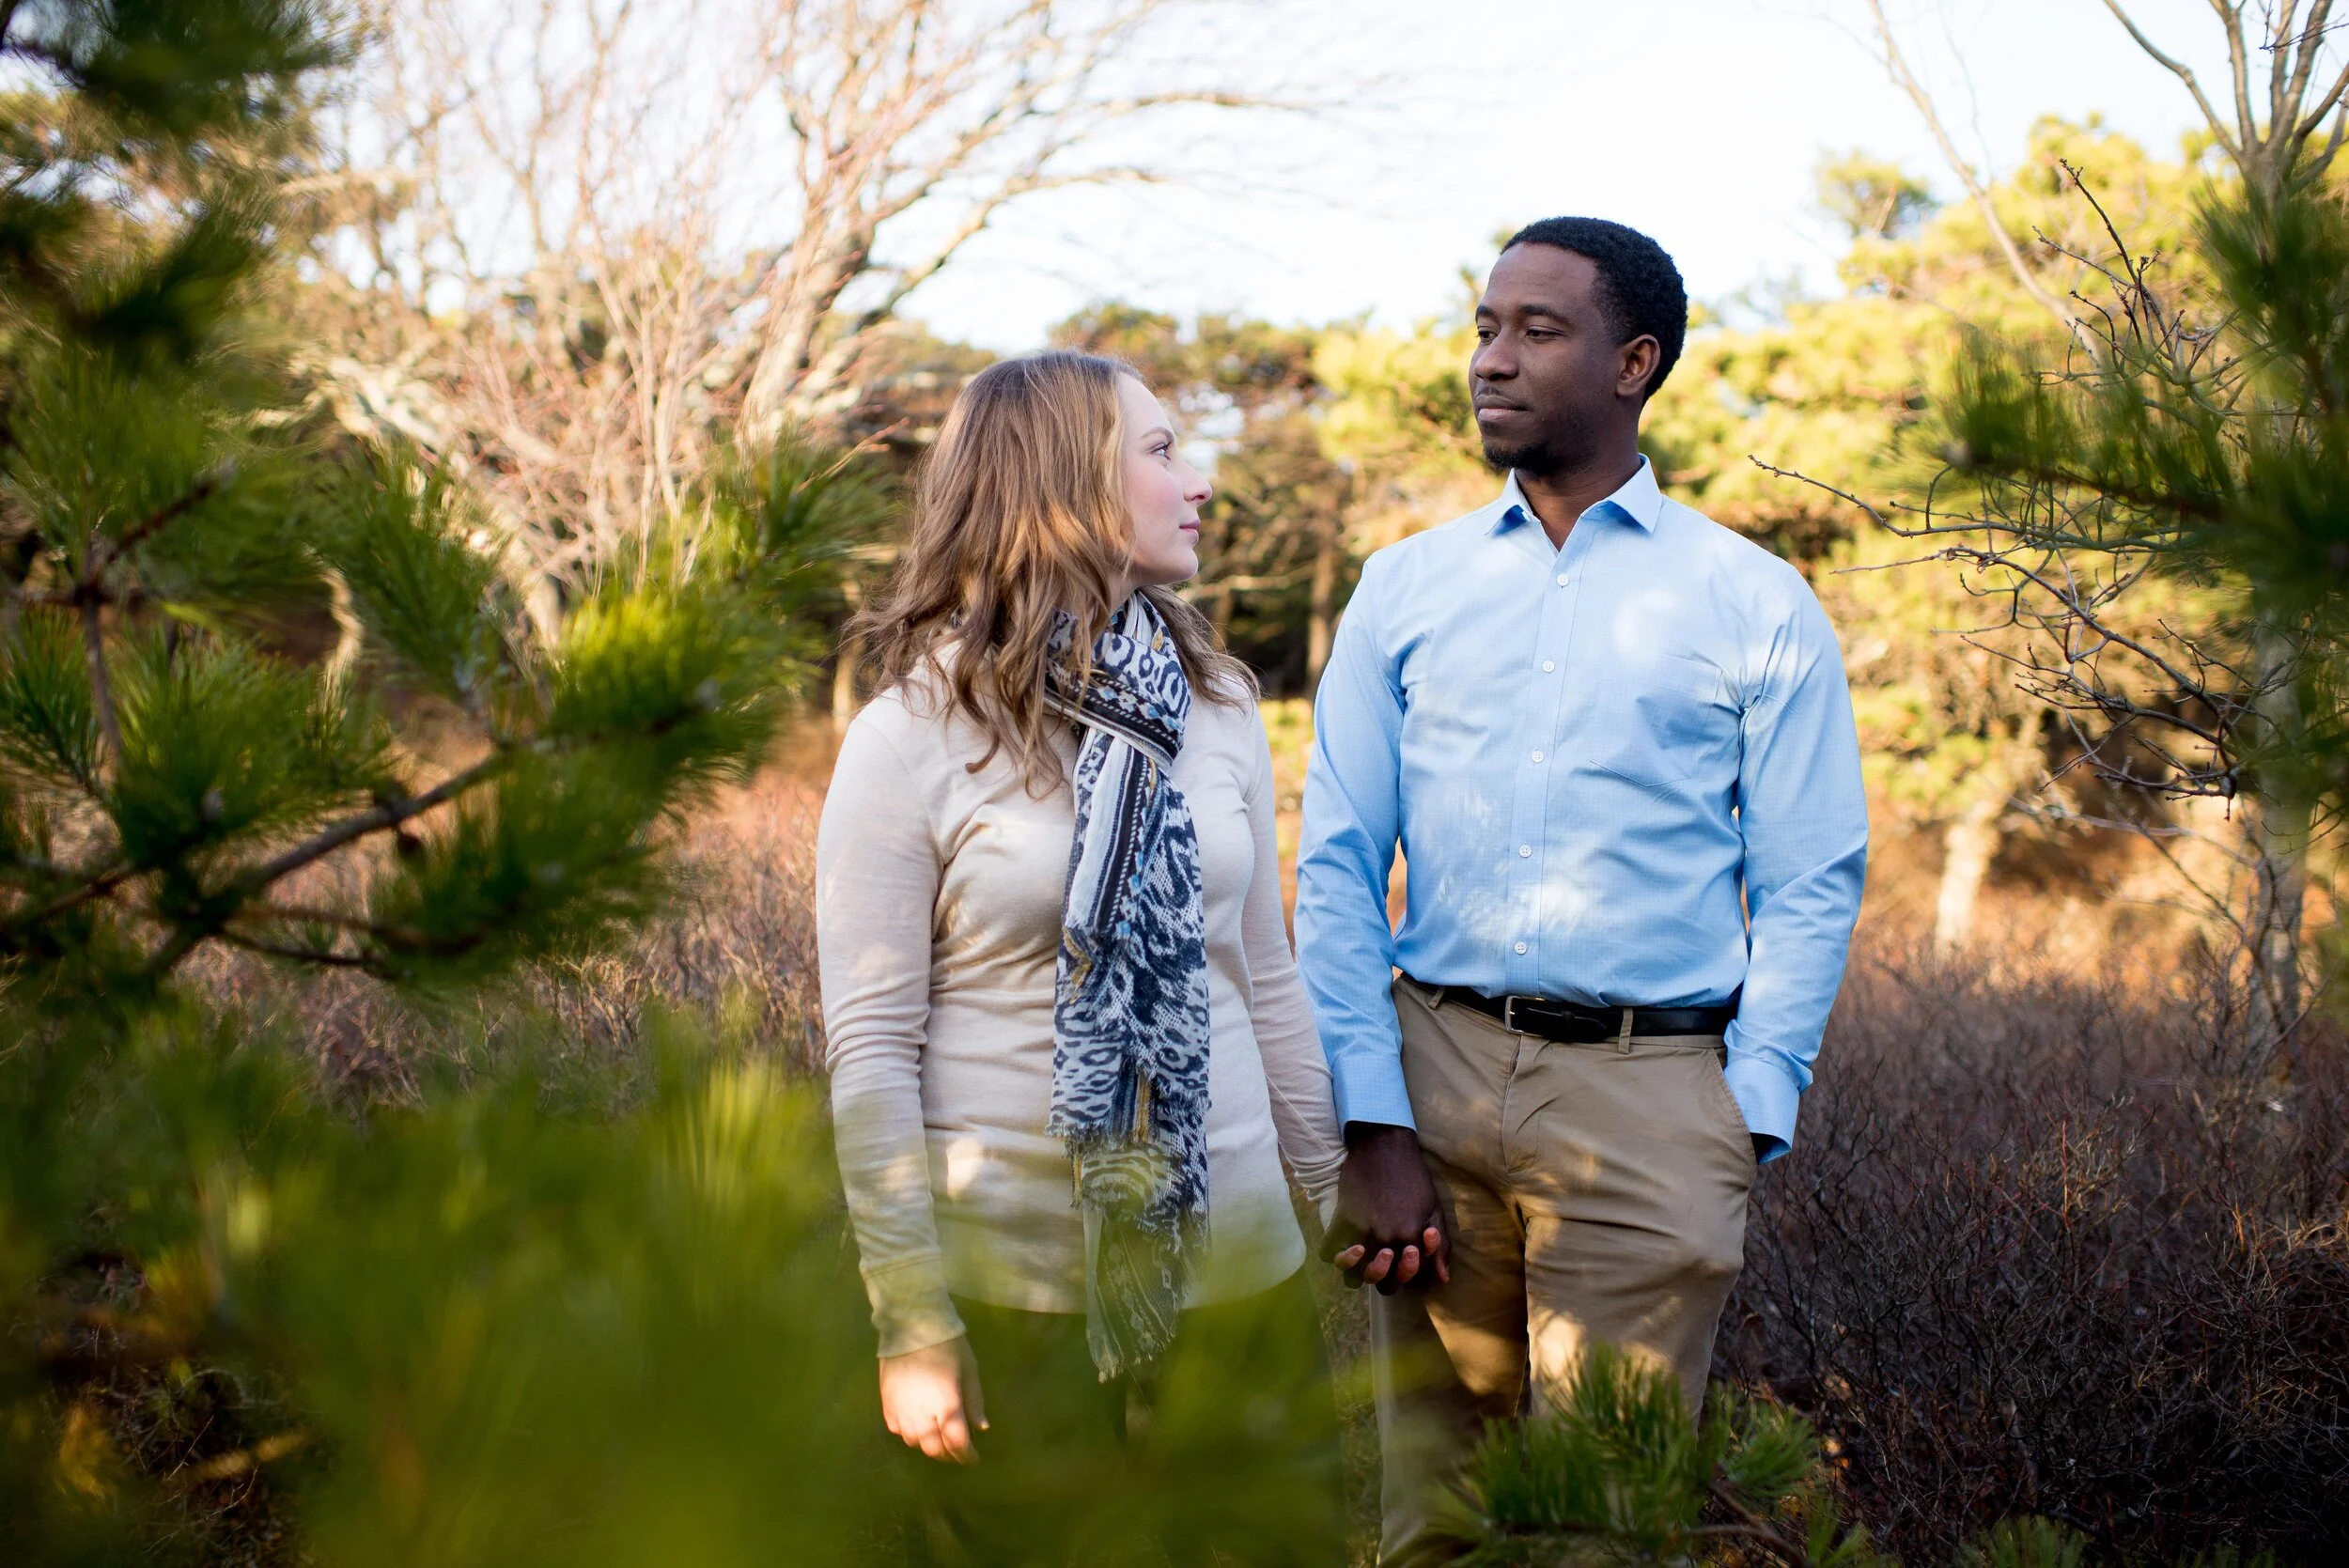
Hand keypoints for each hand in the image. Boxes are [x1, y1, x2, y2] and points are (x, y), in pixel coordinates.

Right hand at [879, 1335, 987, 1463]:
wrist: (910, 1326)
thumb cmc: (947, 1345)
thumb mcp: (968, 1370)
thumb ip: (974, 1401)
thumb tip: (981, 1428)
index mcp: (947, 1408)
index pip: (957, 1444)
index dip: (966, 1456)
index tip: (973, 1460)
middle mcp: (922, 1417)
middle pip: (935, 1450)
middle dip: (949, 1455)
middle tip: (958, 1452)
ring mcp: (901, 1413)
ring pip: (915, 1444)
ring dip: (930, 1446)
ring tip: (939, 1441)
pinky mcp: (886, 1406)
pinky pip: (898, 1431)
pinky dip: (911, 1435)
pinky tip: (918, 1427)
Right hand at [1321, 1122, 1449, 1293]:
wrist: (1384, 1145)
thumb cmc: (1413, 1178)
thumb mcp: (1434, 1210)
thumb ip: (1440, 1247)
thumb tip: (1442, 1279)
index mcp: (1411, 1239)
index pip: (1409, 1278)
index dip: (1408, 1273)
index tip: (1407, 1254)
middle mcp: (1385, 1240)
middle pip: (1381, 1283)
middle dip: (1386, 1277)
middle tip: (1387, 1256)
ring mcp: (1361, 1231)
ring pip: (1353, 1276)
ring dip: (1358, 1273)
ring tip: (1364, 1254)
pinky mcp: (1341, 1219)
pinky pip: (1327, 1252)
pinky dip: (1333, 1254)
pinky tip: (1343, 1244)